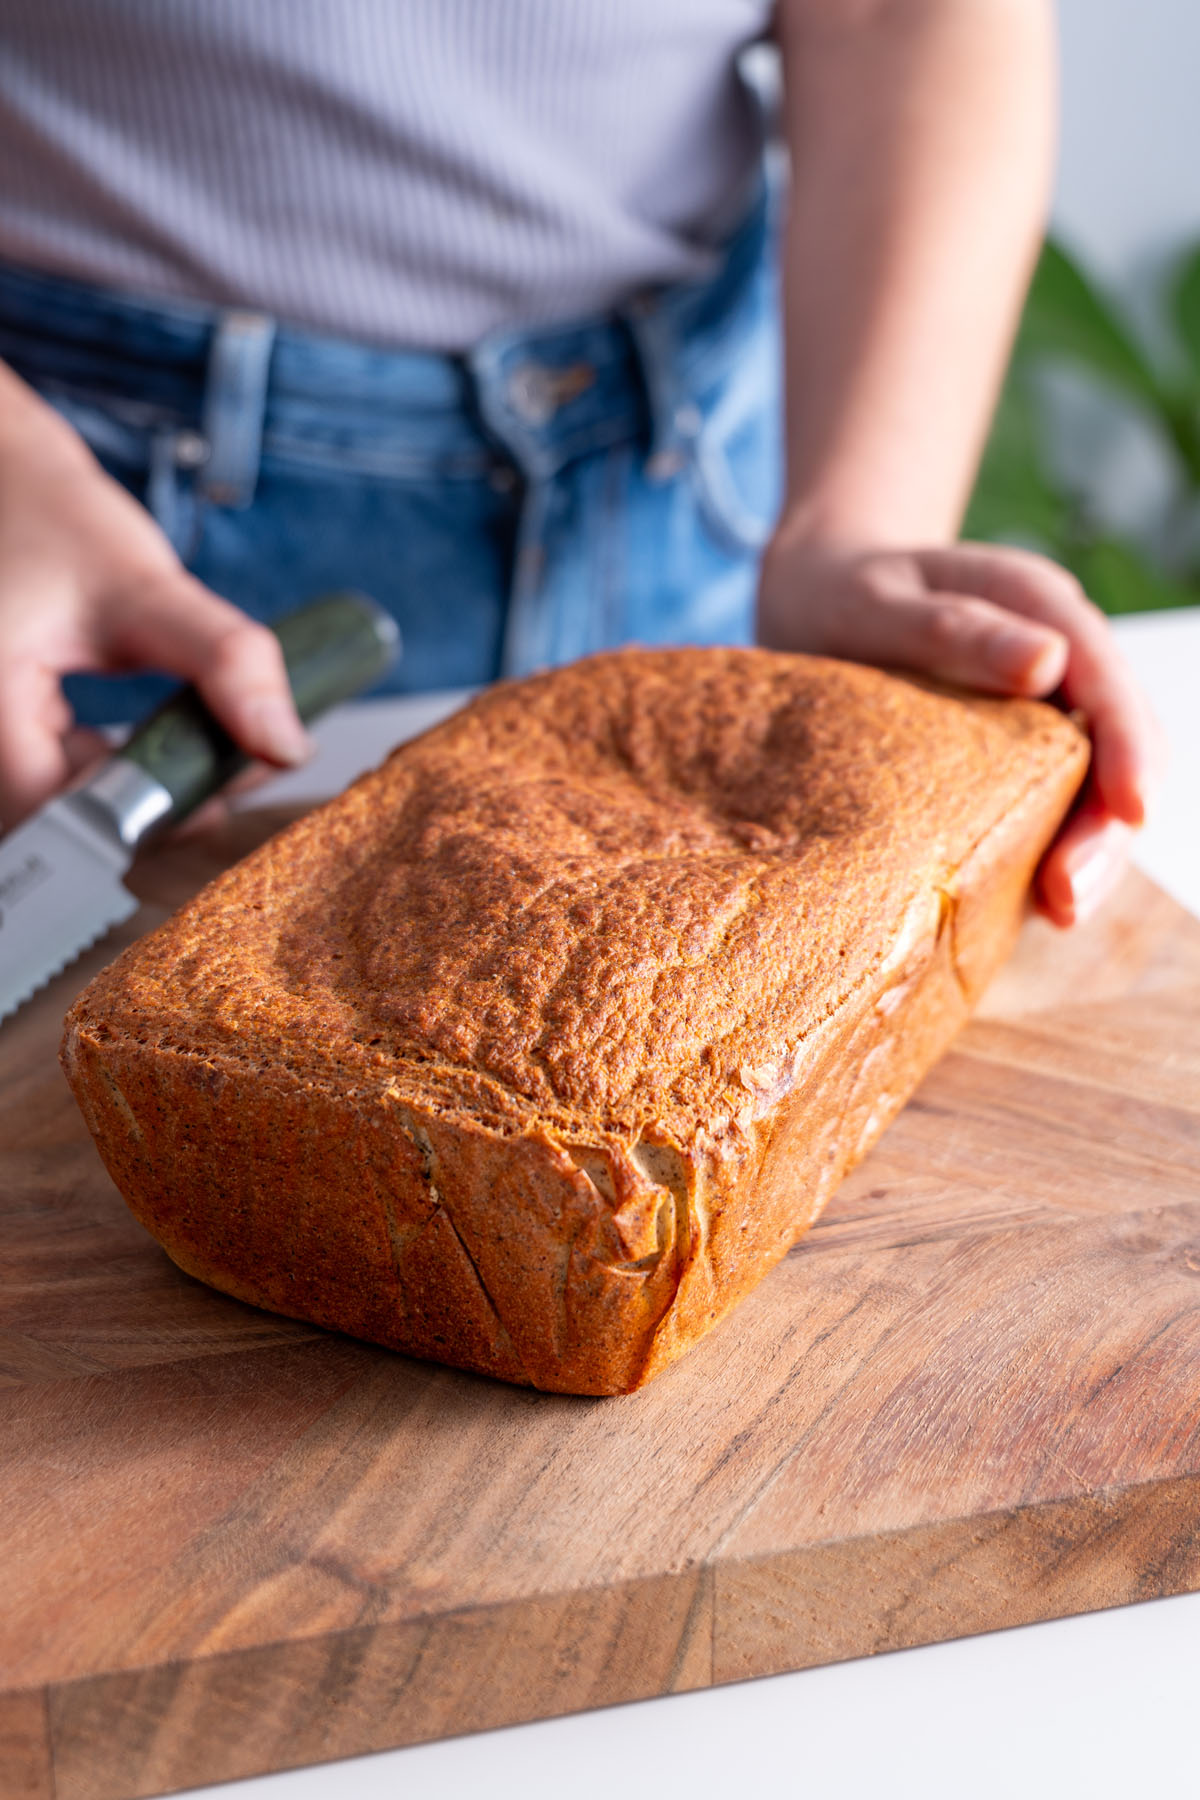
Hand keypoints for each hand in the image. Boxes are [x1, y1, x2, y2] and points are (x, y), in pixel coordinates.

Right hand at [0, 367, 310, 830]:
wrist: (2, 480)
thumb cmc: (55, 520)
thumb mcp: (148, 587)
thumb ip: (224, 662)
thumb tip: (285, 746)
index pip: (62, 812)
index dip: (144, 817)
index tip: (213, 790)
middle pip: (53, 822)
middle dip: (142, 813)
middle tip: (214, 777)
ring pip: (49, 810)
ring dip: (122, 800)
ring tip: (190, 759)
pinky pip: (41, 785)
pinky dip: (97, 779)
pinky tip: (144, 751)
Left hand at [757, 534, 1163, 926]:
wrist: (816, 598)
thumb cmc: (845, 593)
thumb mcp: (879, 601)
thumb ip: (956, 627)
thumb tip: (1049, 661)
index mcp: (1041, 609)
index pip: (1108, 682)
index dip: (1129, 749)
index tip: (1131, 811)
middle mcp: (1060, 665)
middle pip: (1120, 750)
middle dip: (1108, 827)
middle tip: (1069, 897)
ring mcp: (1042, 716)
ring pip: (1093, 791)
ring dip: (1085, 855)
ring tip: (1056, 914)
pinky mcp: (1013, 759)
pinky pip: (1046, 811)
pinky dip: (1043, 858)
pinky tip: (1024, 906)